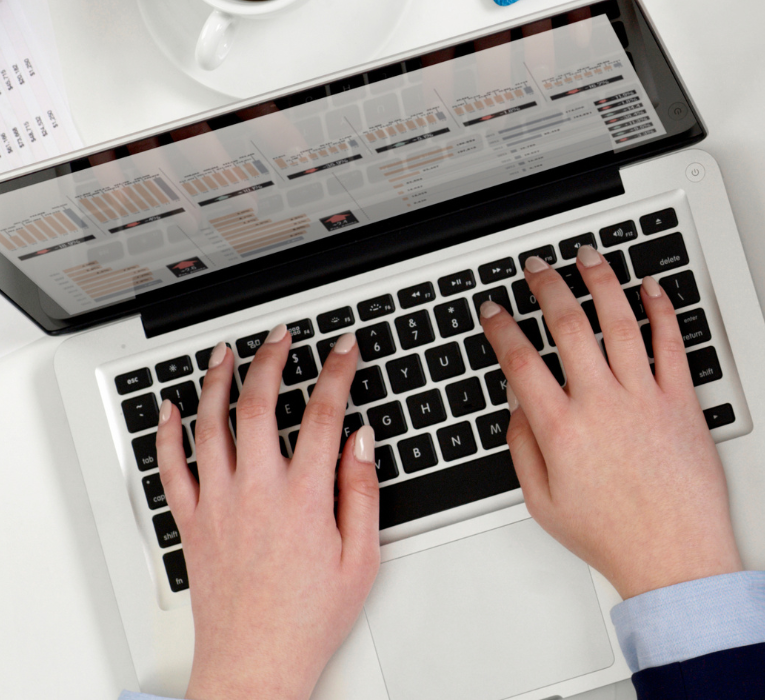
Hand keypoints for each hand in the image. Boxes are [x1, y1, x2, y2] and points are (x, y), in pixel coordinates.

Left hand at [157, 327, 380, 699]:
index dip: (337, 372)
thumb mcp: (362, 558)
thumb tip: (360, 441)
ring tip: (226, 352)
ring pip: (209, 428)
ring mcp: (217, 507)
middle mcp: (255, 494)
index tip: (345, 348)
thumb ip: (362, 491)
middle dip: (271, 360)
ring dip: (218, 383)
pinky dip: (167, 435)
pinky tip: (172, 411)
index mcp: (304, 499)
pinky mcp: (191, 526)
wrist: (254, 664)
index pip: (323, 414)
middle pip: (257, 406)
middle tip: (282, 335)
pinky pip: (171, 470)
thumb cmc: (307, 620)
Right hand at [477, 250, 739, 597]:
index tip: (494, 312)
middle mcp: (601, 403)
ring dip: (602, 281)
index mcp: (562, 429)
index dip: (502, 330)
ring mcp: (644, 396)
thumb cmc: (614, 535)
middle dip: (547, 287)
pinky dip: (661, 308)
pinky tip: (650, 287)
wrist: (673, 553)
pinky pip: (671, 341)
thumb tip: (517, 409)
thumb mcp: (545, 504)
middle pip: (569, 326)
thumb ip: (524, 450)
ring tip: (589, 258)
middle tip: (537, 267)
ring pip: (620, 320)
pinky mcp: (680, 398)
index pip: (521, 362)